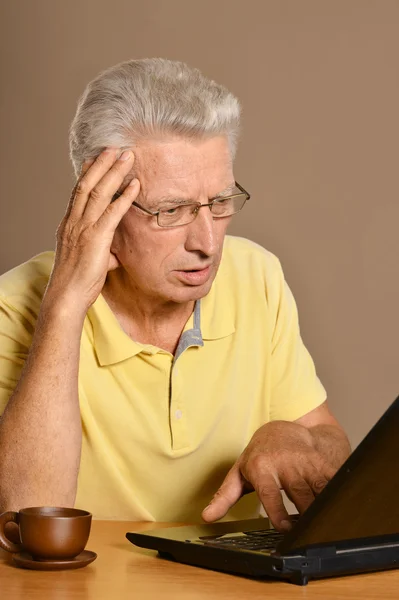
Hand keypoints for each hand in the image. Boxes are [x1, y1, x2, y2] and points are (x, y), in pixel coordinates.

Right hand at [47, 148, 139, 311]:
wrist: (67, 296)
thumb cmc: (77, 282)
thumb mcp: (89, 261)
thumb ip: (103, 252)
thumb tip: (116, 254)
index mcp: (70, 224)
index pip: (78, 192)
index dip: (87, 173)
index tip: (96, 158)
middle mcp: (74, 221)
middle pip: (87, 184)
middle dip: (102, 164)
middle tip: (114, 148)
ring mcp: (83, 228)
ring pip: (98, 192)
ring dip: (114, 172)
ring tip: (127, 156)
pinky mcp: (96, 238)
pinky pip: (112, 212)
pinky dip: (125, 197)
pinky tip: (135, 185)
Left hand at [202, 421, 336, 530]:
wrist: (282, 429)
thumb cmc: (259, 456)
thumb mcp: (238, 473)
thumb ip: (224, 496)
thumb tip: (207, 516)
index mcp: (261, 467)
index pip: (270, 493)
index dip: (278, 513)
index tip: (285, 528)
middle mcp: (284, 462)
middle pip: (299, 495)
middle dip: (304, 515)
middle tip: (304, 531)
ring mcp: (304, 461)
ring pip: (318, 490)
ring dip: (320, 508)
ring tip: (317, 522)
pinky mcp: (321, 461)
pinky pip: (332, 481)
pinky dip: (334, 495)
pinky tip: (331, 506)